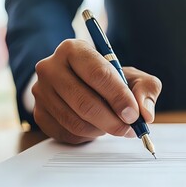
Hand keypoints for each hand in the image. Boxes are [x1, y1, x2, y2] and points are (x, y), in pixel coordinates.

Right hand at [32, 39, 161, 143]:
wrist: (83, 86)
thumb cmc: (111, 80)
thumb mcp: (133, 77)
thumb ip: (146, 89)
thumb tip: (145, 113)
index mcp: (73, 49)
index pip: (97, 74)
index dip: (118, 97)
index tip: (134, 114)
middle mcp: (50, 68)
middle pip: (84, 101)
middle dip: (112, 120)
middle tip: (129, 129)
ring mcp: (41, 92)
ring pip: (75, 121)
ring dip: (101, 130)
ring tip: (115, 126)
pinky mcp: (39, 114)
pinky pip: (67, 133)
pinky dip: (88, 136)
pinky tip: (97, 127)